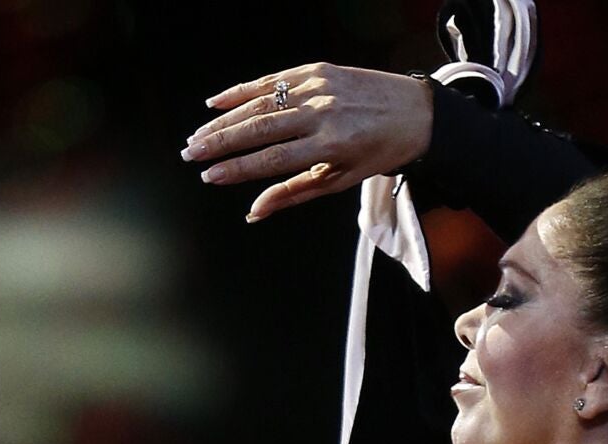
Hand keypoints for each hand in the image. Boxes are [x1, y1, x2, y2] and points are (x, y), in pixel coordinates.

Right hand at [181, 62, 433, 222]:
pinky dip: (243, 90)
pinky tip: (217, 102)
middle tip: (190, 153)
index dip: (237, 169)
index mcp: (331, 145)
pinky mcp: (319, 69)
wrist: (417, 112)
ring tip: (199, 135)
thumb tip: (254, 211)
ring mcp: (320, 87)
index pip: (272, 159)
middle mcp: (323, 113)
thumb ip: (294, 193)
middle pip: (259, 128)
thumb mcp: (341, 181)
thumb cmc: (379, 152)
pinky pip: (274, 79)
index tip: (209, 176)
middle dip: (220, 142)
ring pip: (261, 102)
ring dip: (225, 119)